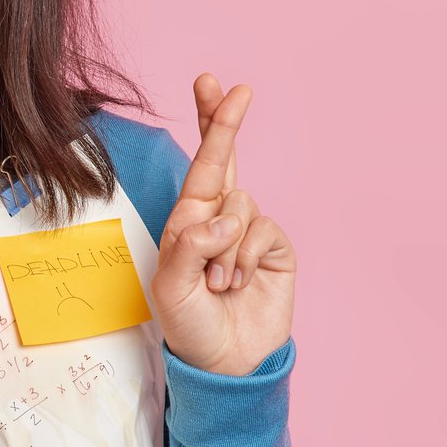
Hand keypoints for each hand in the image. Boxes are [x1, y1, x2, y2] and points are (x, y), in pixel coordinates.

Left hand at [151, 74, 297, 375]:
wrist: (226, 364)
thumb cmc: (190, 327)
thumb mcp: (172, 287)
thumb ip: (190, 246)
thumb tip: (222, 216)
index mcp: (187, 221)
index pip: (199, 165)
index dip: (209, 124)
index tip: (211, 83)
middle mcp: (218, 219)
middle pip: (226, 160)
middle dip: (225, 123)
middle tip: (237, 88)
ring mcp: (248, 232)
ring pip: (240, 206)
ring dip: (224, 249)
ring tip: (216, 284)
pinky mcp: (274, 248)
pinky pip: (261, 230)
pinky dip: (243, 258)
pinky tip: (237, 284)